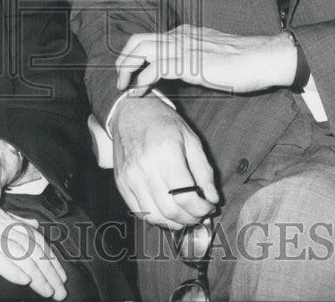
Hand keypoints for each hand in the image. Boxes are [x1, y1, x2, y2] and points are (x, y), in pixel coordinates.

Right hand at [0, 207, 67, 299]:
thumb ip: (13, 222)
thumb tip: (35, 225)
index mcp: (5, 220)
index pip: (35, 239)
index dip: (50, 258)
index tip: (62, 277)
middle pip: (30, 248)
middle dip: (48, 271)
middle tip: (60, 292)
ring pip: (16, 254)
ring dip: (35, 274)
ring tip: (47, 291)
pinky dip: (9, 268)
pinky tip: (22, 280)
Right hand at [109, 95, 217, 229]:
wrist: (131, 112)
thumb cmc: (163, 123)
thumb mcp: (191, 139)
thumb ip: (204, 171)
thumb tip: (212, 199)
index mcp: (167, 154)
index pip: (186, 197)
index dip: (202, 209)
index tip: (209, 207)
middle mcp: (145, 168)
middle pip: (171, 210)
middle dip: (191, 219)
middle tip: (200, 215)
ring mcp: (130, 177)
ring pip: (154, 216)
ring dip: (174, 223)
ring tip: (186, 216)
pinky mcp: (121, 183)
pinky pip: (139, 211)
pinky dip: (156, 218)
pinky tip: (167, 212)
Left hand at [115, 24, 296, 94]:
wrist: (262, 59)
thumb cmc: (242, 61)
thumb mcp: (209, 56)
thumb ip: (192, 59)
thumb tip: (178, 71)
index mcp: (184, 33)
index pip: (148, 38)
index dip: (133, 56)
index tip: (130, 74)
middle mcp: (180, 36)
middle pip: (138, 41)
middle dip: (123, 60)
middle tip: (121, 81)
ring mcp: (185, 47)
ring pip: (142, 50)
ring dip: (128, 70)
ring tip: (126, 88)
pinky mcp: (191, 63)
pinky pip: (157, 67)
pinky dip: (143, 80)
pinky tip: (141, 92)